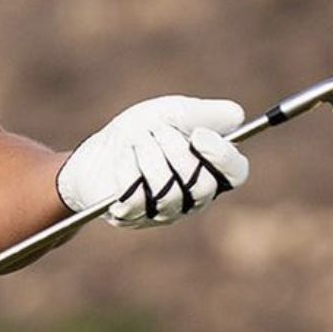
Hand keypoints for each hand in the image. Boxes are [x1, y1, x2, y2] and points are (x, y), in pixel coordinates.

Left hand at [56, 96, 247, 227]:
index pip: (235, 173)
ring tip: (133, 143)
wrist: (96, 151)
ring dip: (147, 156)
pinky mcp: (133, 218)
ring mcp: (163, 213)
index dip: (221, 155)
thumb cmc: (139, 132)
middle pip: (201, 184)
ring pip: (168, 193)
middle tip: (154, 132)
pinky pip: (136, 199)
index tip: (198, 134)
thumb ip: (204, 113)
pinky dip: (126, 170)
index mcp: (210, 171)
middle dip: (173, 150)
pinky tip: (121, 159)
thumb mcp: (171, 113)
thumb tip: (236, 116)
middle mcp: (192, 198)